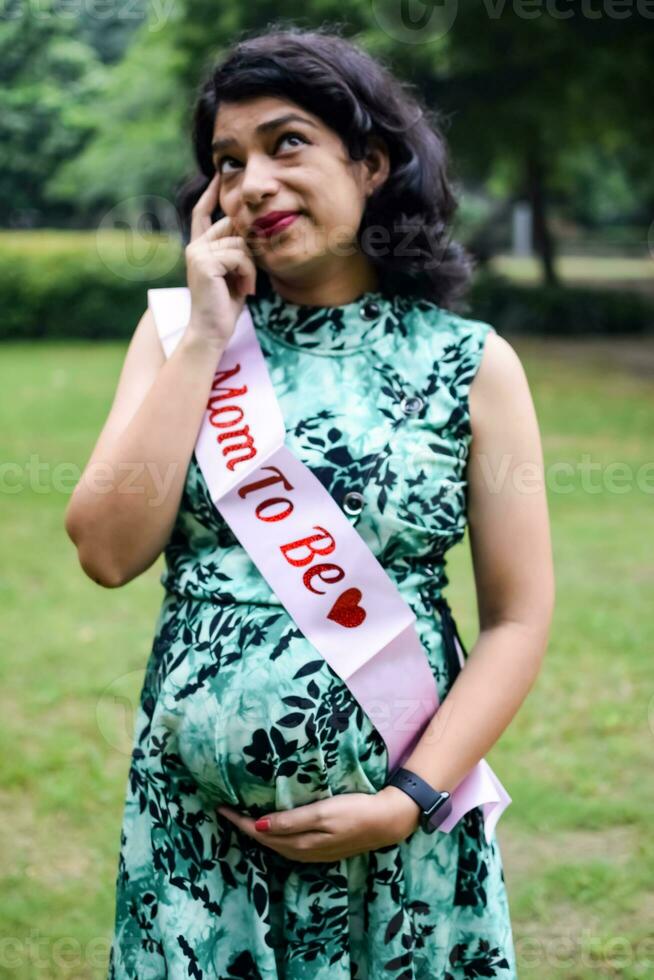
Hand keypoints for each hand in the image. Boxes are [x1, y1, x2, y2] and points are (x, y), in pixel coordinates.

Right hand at [184, 172, 257, 349]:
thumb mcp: (234, 274)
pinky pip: (239, 255)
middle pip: (231, 226)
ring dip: (251, 267)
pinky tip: (246, 290)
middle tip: (251, 276)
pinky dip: (248, 274)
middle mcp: (194, 247)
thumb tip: (251, 229)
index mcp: (199, 248)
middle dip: (249, 247)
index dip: (209, 195)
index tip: (216, 177)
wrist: (212, 331)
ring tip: (247, 287)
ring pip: (240, 243)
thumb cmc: (225, 307)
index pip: (202, 214)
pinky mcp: (204, 262)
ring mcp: (197, 253)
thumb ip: (236, 251)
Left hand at [216, 786, 421, 862]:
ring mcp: (312, 852)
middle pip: (264, 840)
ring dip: (258, 832)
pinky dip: (274, 835)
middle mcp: (302, 851)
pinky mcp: (321, 848)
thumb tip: (259, 825)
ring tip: (243, 817)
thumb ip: (291, 821)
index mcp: (299, 843)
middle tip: (226, 810)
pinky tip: (273, 826)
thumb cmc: (354, 812)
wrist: (386, 822)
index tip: (220, 807)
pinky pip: (288, 844)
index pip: (260, 832)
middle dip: (244, 827)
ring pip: (275, 844)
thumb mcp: (322, 813)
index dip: (239, 821)